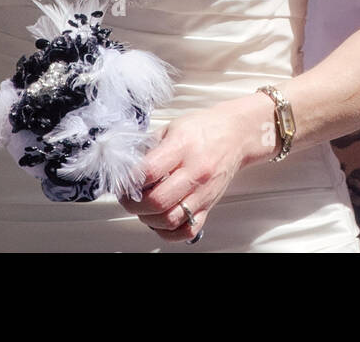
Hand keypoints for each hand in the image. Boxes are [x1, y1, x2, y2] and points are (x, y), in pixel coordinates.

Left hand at [117, 95, 271, 243]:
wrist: (236, 135)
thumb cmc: (204, 129)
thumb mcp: (173, 127)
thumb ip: (150, 148)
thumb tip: (127, 168)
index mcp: (183, 147)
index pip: (148, 172)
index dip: (128, 180)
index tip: (122, 181)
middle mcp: (195, 172)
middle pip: (157, 201)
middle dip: (134, 204)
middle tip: (128, 198)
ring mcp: (203, 192)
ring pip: (170, 219)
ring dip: (148, 219)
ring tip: (144, 208)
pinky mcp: (209, 205)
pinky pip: (187, 230)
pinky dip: (169, 232)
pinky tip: (161, 220)